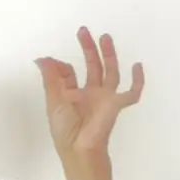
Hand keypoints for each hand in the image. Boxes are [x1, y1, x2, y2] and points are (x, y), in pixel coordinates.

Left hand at [36, 28, 143, 156]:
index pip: (70, 73)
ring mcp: (105, 98)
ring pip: (110, 71)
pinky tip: (138, 66)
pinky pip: (132, 92)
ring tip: (105, 37)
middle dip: (88, 49)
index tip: (54, 63)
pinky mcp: (117, 104)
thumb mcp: (54, 101)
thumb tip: (42, 58)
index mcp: (72, 94)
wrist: (79, 149)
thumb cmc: (64, 129)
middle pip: (92, 66)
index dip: (61, 66)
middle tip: (83, 31)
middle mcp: (90, 93)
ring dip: (108, 54)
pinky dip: (137, 81)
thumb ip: (51, 78)